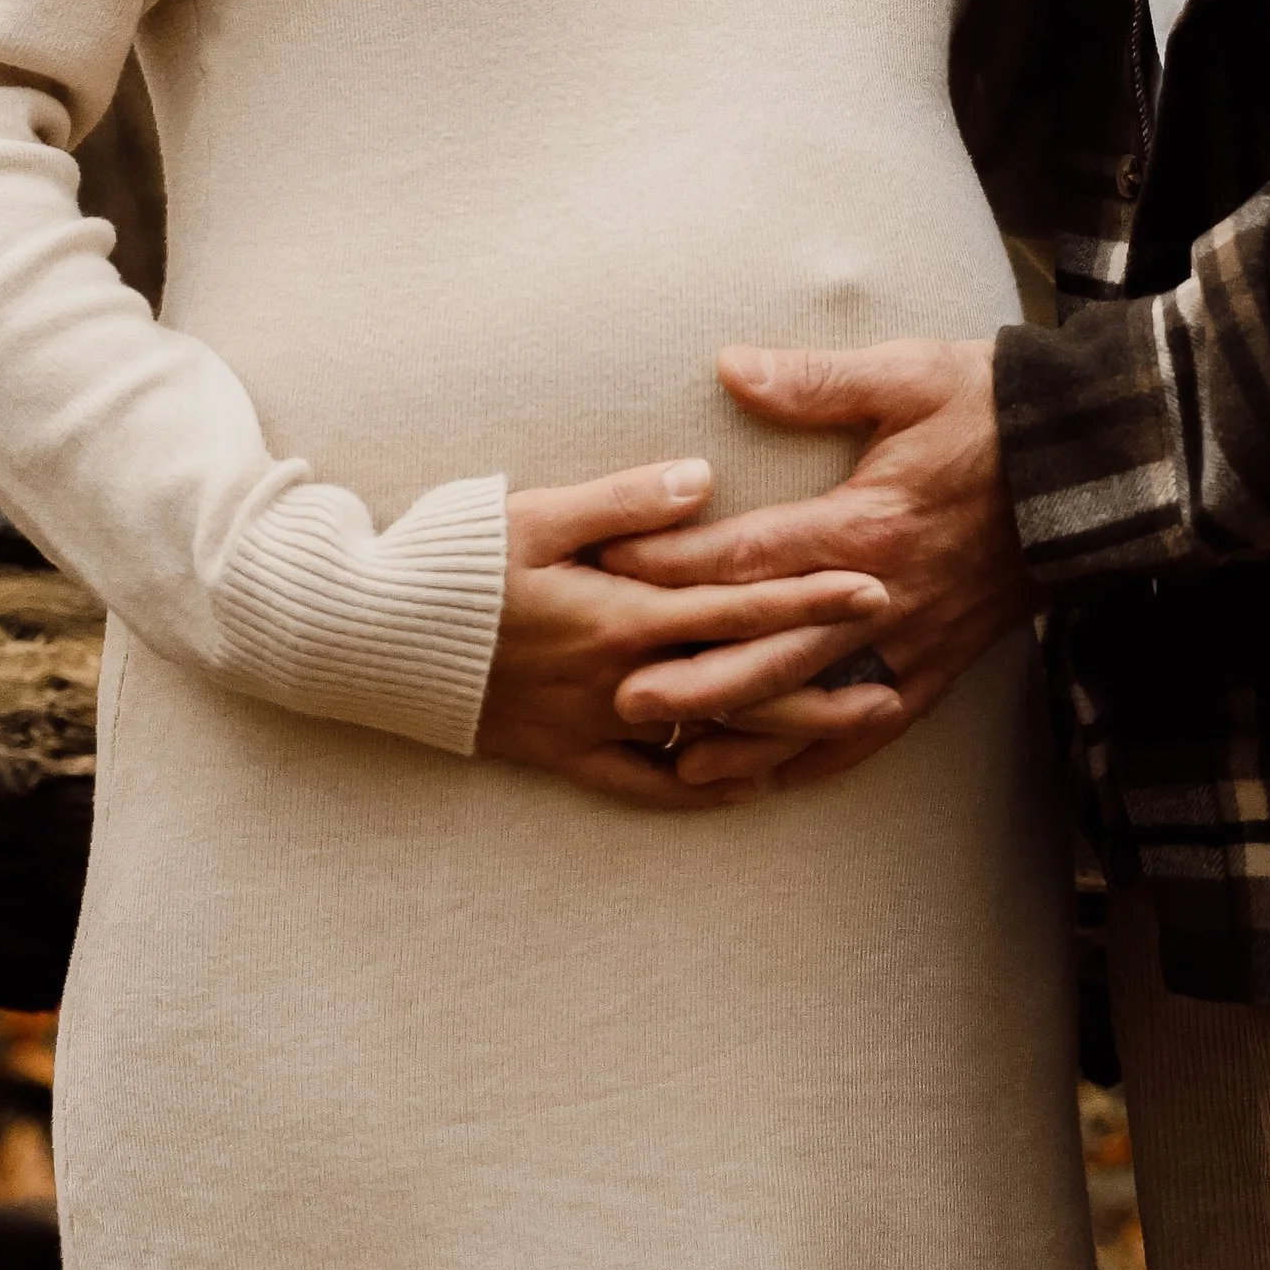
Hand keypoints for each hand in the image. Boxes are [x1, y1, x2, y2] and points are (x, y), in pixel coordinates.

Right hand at [473, 455, 901, 811]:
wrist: (370, 637)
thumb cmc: (453, 560)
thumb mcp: (538, 514)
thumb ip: (628, 503)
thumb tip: (703, 481)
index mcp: (619, 614)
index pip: (737, 606)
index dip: (809, 598)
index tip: (874, 587)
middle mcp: (619, 680)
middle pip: (743, 687)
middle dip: (824, 681)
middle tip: (898, 677)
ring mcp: (593, 727)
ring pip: (710, 743)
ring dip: (785, 739)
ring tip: (851, 732)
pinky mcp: (564, 755)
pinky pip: (648, 787)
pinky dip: (704, 788)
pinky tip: (751, 784)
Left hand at [598, 344, 1033, 792]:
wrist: (1091, 465)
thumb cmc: (991, 411)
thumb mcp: (906, 377)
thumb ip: (815, 382)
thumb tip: (731, 366)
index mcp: (863, 523)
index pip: (750, 554)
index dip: (676, 563)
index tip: (612, 567)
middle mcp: (880, 595)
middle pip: (770, 651)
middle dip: (693, 679)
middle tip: (620, 699)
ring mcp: (910, 640)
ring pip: (814, 706)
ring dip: (746, 737)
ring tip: (677, 764)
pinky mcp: (938, 665)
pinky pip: (872, 727)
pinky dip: (820, 757)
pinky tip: (775, 778)